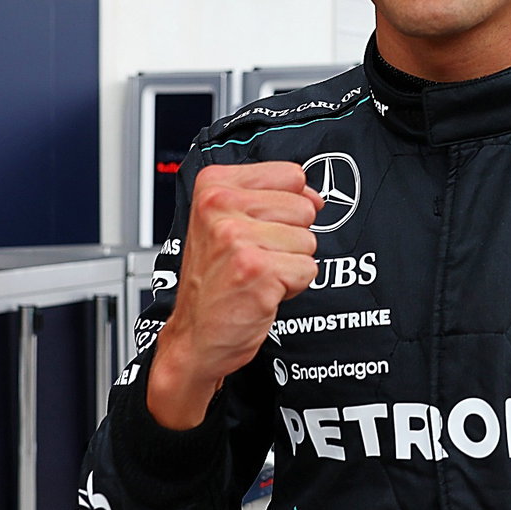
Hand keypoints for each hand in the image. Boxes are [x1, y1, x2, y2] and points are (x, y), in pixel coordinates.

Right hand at [148, 163, 322, 427]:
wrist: (195, 334)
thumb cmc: (213, 280)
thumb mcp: (229, 221)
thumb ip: (273, 197)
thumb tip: (315, 197)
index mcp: (213, 185)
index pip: (291, 175)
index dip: (287, 206)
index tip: (260, 227)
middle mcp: (220, 206)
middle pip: (304, 209)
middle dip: (290, 238)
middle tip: (256, 257)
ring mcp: (237, 239)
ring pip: (309, 241)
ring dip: (290, 263)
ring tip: (256, 274)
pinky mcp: (257, 271)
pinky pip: (308, 270)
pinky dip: (292, 286)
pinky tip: (261, 290)